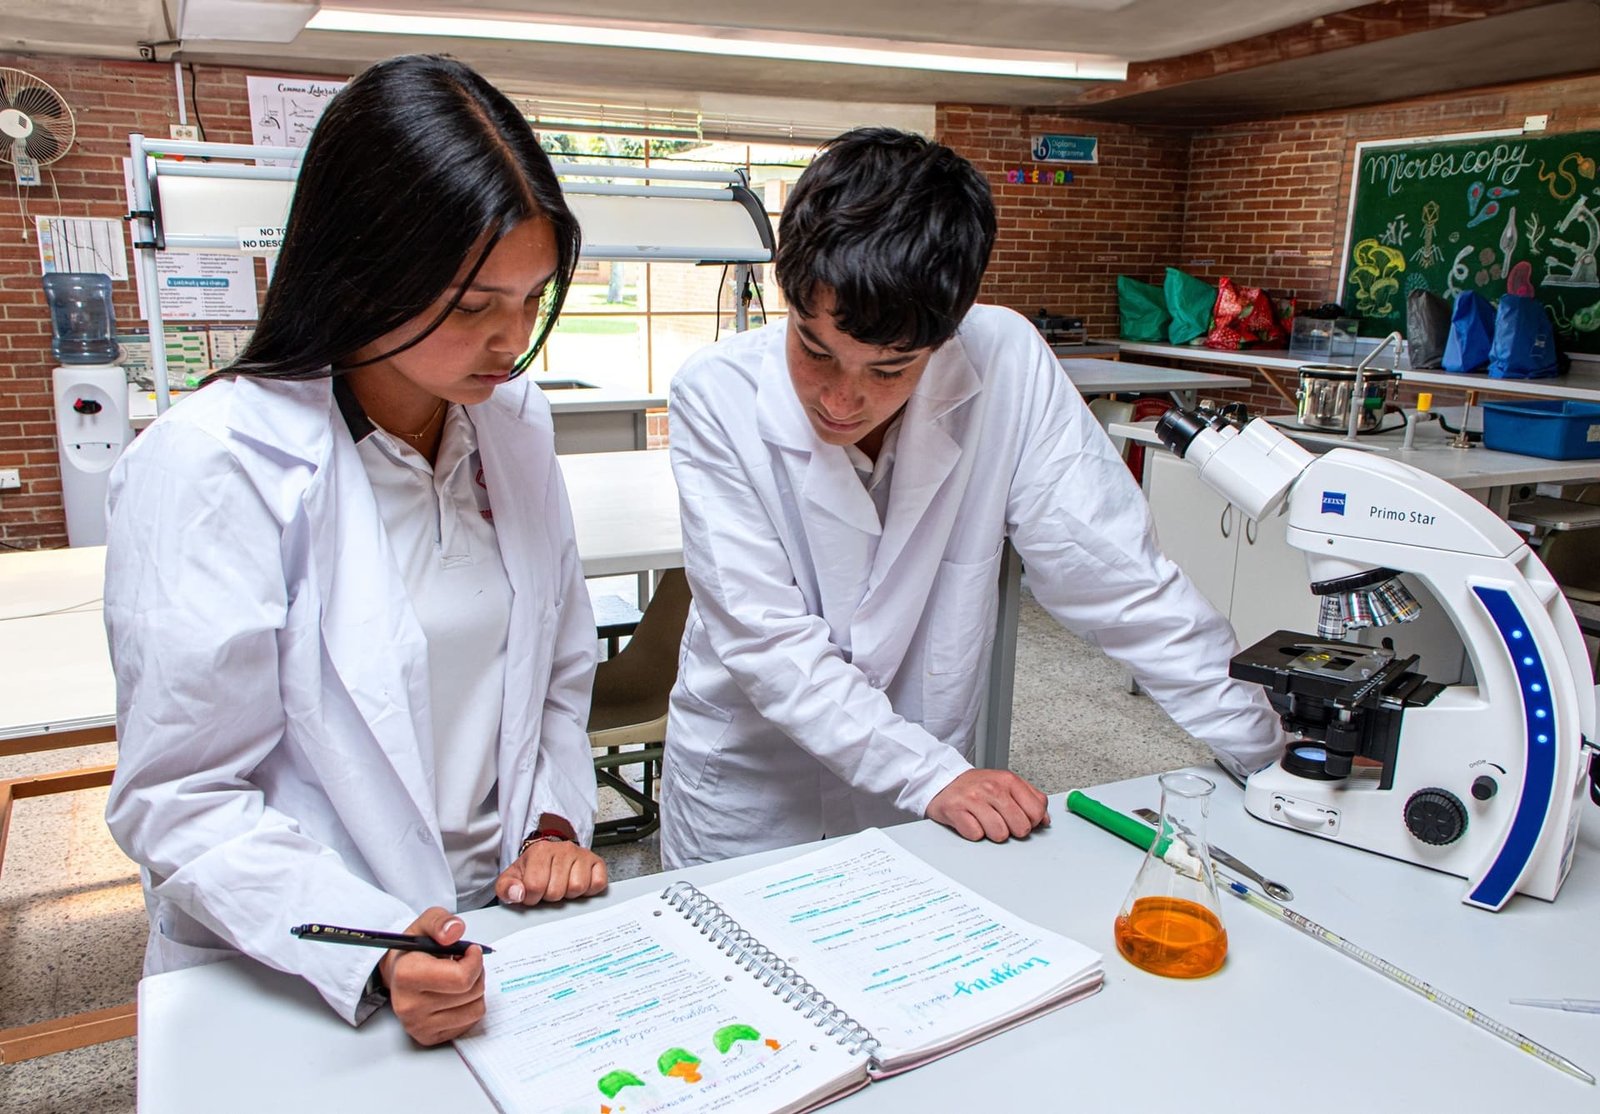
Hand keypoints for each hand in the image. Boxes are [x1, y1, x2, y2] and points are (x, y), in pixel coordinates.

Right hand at [379, 907, 484, 1045]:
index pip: (461, 978)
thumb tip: (454, 931)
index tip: (470, 951)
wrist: (397, 974)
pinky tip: (454, 995)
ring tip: (457, 979)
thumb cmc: (414, 950)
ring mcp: (418, 1025)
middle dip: (476, 973)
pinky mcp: (428, 1037)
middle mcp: (409, 1006)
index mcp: (407, 975)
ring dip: (475, 990)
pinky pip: (470, 1023)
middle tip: (462, 963)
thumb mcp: (426, 924)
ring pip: (475, 1009)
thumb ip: (441, 921)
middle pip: (472, 992)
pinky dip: (469, 1006)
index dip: (474, 961)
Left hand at [496, 838, 607, 905]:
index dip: (532, 897)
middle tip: (548, 888)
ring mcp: (582, 854)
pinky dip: (588, 891)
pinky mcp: (597, 862)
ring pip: (577, 888)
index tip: (532, 893)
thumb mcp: (512, 877)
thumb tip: (517, 895)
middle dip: (550, 896)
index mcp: (540, 851)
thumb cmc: (533, 869)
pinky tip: (577, 884)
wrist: (551, 855)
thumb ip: (506, 888)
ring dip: (569, 894)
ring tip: (562, 886)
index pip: (535, 886)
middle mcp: (563, 849)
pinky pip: (597, 885)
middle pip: (557, 891)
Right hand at [927, 770, 1050, 842]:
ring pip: (999, 834)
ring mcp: (973, 799)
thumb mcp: (1006, 784)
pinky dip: (974, 833)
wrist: (943, 781)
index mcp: (1008, 780)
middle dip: (1013, 829)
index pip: (1037, 811)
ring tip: (985, 821)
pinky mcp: (956, 811)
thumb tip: (1045, 820)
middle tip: (1001, 821)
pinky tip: (971, 821)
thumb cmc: (976, 786)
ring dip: (992, 833)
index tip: (1022, 818)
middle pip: (1021, 827)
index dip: (1032, 821)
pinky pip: (976, 835)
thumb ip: (1030, 799)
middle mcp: (992, 788)